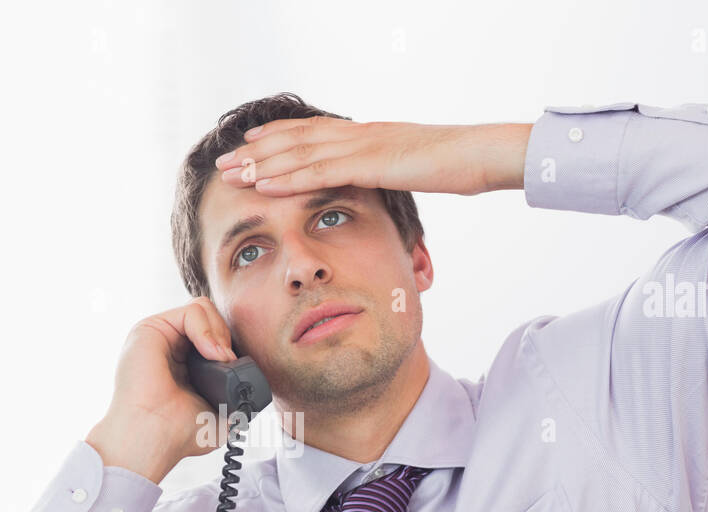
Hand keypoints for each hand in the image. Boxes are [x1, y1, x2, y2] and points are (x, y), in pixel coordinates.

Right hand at [86, 297, 239, 482]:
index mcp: (185, 364)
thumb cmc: (179, 433)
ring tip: (220, 359)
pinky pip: (192, 310)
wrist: (154, 437)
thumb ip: (235, 393)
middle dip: (227, 337)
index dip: (231, 346)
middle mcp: (170, 346)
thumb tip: (249, 378)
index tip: (236, 369)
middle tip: (229, 364)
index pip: (216, 336)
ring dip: (219, 333)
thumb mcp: (221, 413)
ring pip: (203, 309)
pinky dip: (207, 329)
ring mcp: (160, 336)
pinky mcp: (151, 328)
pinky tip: (211, 353)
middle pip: (211, 319)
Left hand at [212, 116, 529, 196]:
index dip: (279, 136)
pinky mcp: (370, 163)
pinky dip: (286, 178)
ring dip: (259, 164)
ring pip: (299, 153)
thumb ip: (392, 170)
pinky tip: (261, 184)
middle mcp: (359, 134)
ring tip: (229, 174)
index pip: (314, 131)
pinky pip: (319, 172)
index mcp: (369, 133)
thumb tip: (381, 180)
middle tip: (223, 161)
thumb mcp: (416, 166)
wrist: (484, 152)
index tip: (250, 143)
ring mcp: (363, 145)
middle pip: (296, 139)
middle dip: (256, 151)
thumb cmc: (460, 163)